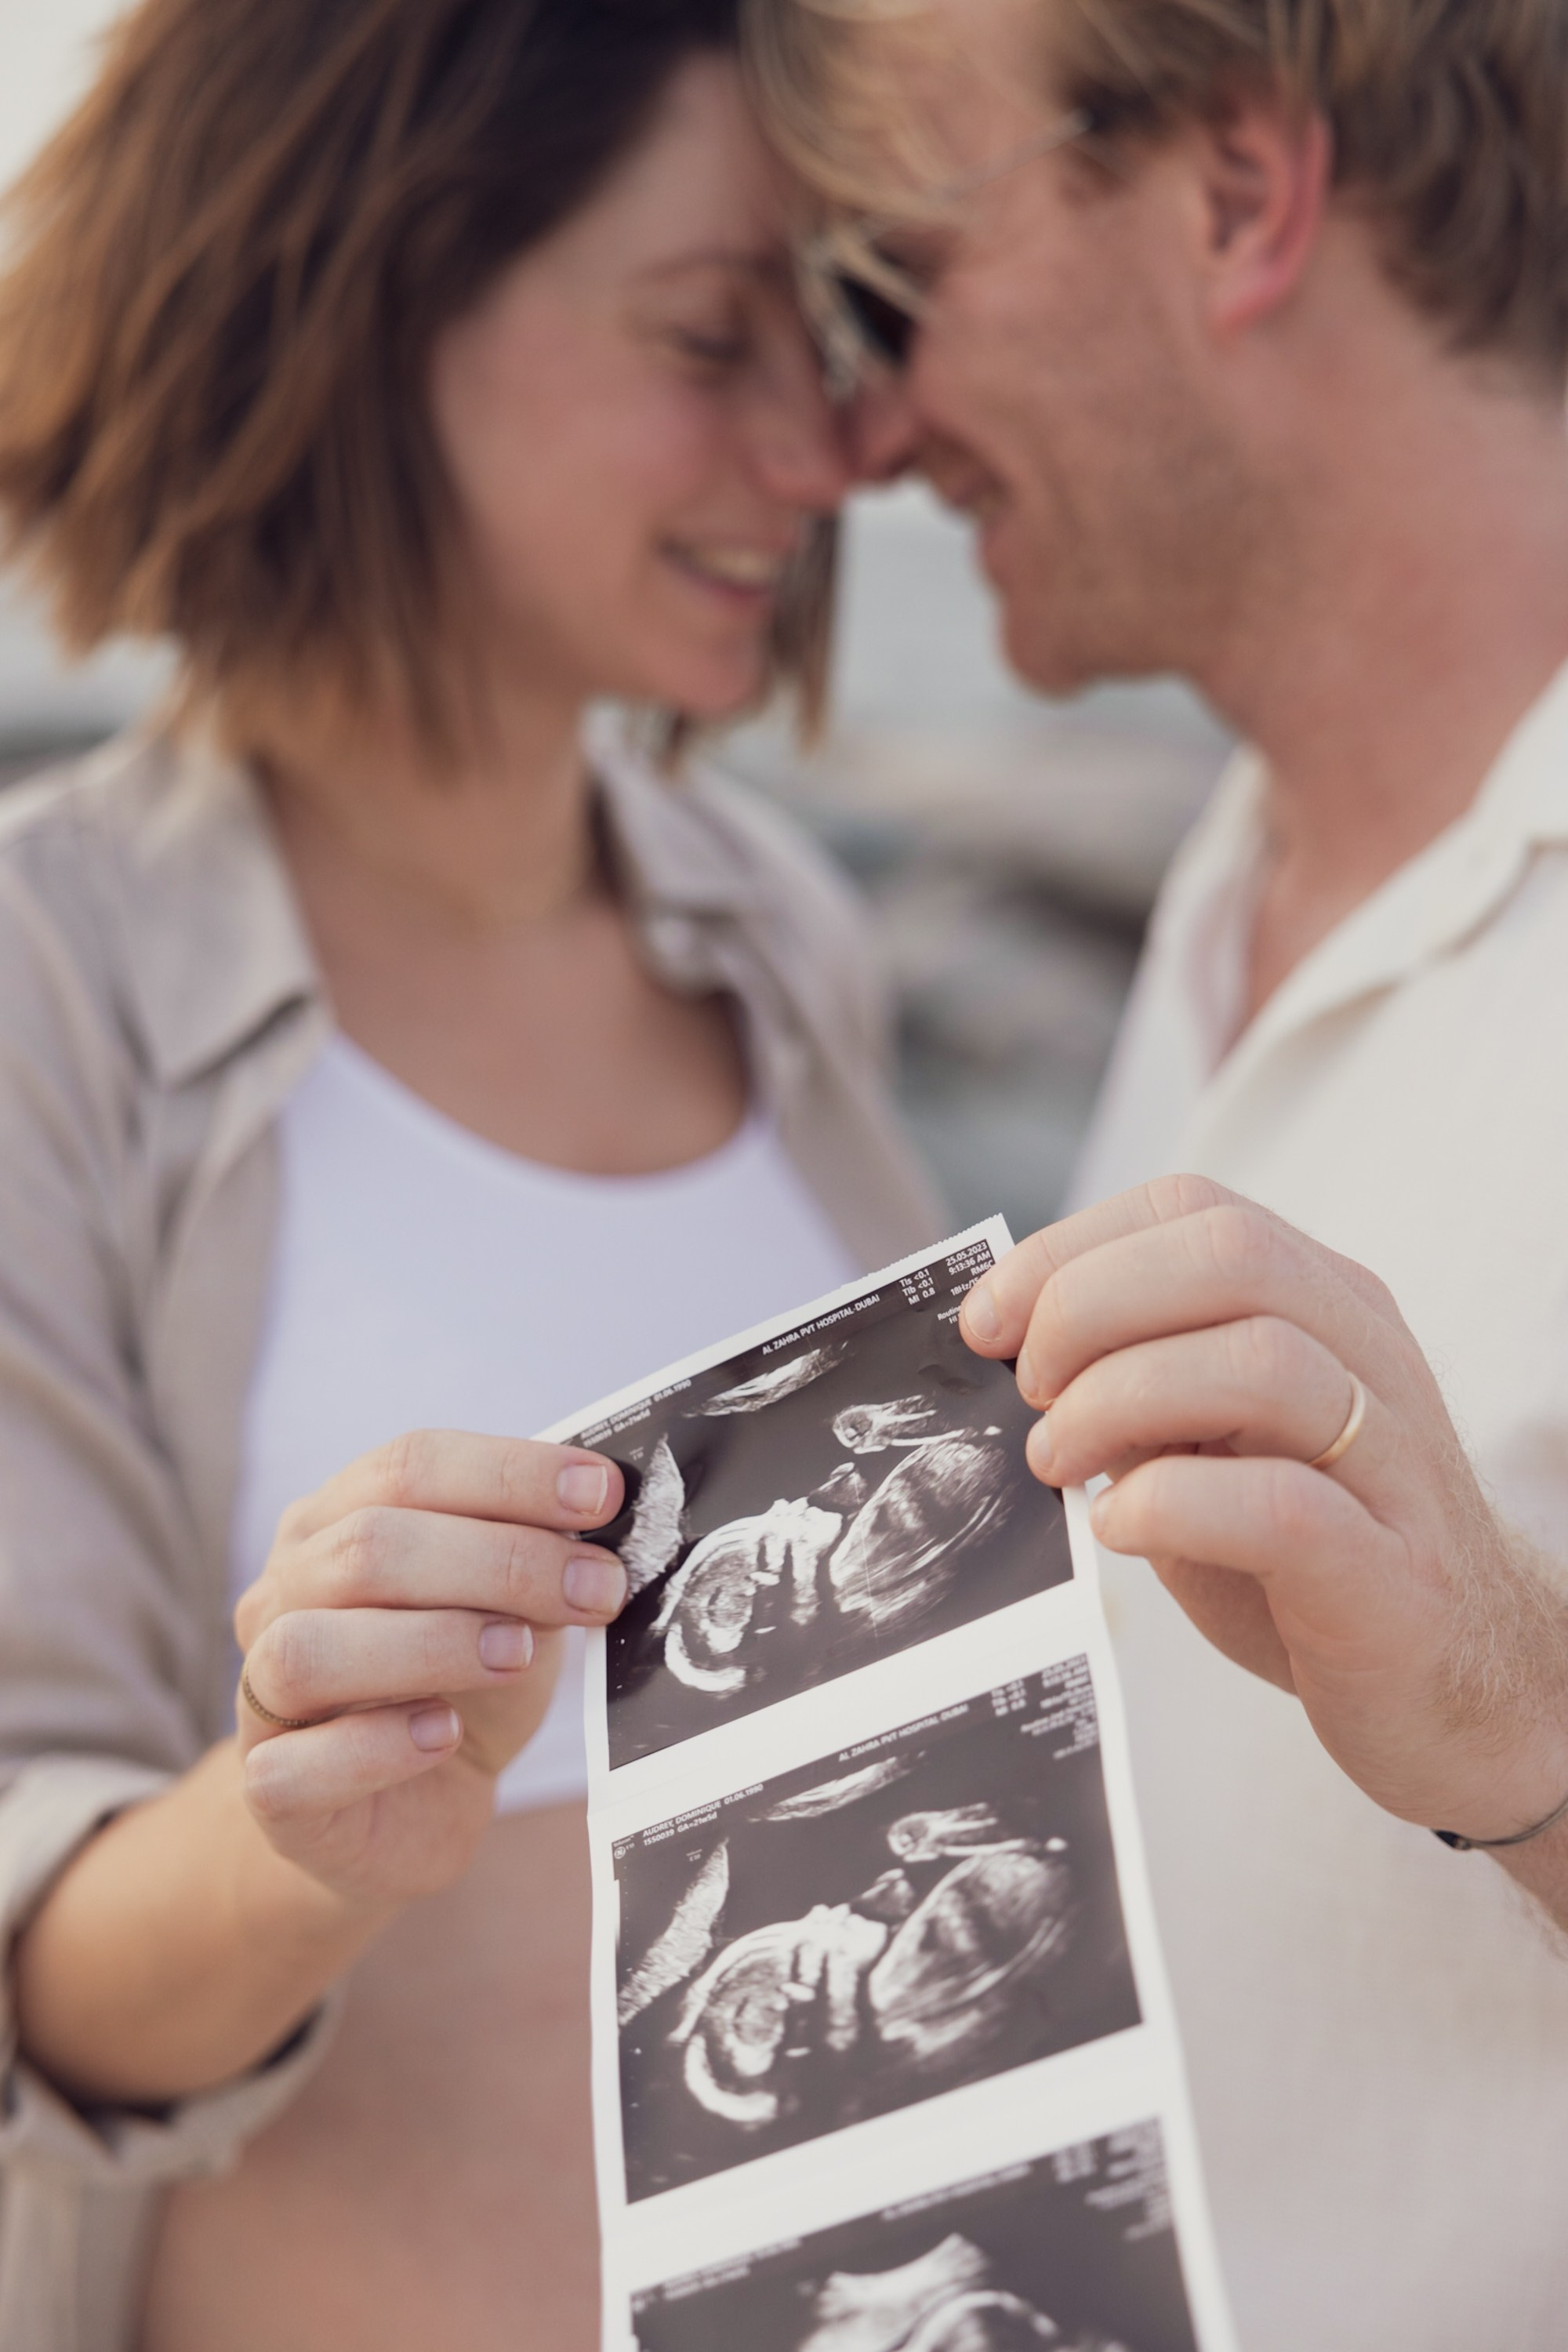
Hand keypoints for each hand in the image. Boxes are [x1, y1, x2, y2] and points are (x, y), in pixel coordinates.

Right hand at [233, 1430, 626, 1912]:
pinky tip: (445, 1734)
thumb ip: (537, 1558)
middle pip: (366, 1546)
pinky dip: (379, 1747)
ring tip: (517, 1655)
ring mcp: (259, 1693)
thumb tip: (602, 1517)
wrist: (412, 1809)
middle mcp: (282, 1594)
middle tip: (596, 1589)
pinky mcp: (272, 1790)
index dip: (510, 1473)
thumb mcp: (511, 1607)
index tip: (603, 1495)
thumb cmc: (463, 1686)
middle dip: (500, 1560)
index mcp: (335, 1522)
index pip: (408, 1465)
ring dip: (431, 1643)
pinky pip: (294, 1768)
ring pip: (308, 1649)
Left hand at [960, 1177, 1567, 1849]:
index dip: (1069, 1250)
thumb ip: (1138, 1388)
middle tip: (1029, 1393)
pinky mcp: (1394, 1575)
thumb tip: (1008, 1354)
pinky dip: (1175, 1505)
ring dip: (1117, 1400)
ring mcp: (1393, 1463)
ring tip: (1056, 1462)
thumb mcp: (1215, 1447)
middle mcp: (1370, 1357)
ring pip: (1260, 1361)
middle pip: (1229, 1254)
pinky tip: (1120, 1528)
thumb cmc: (1310, 1562)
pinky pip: (1285, 1507)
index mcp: (1324, 1306)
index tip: (986, 1323)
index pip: (1193, 1209)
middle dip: (1089, 1306)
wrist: (1466, 1694)